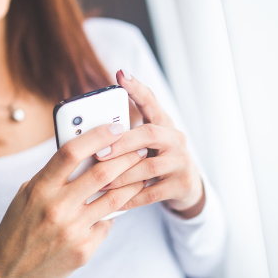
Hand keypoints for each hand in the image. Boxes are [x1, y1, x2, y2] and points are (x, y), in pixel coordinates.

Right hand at [0, 123, 146, 277]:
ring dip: (133, 182)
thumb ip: (53, 176)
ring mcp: (72, 230)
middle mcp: (56, 207)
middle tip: (140, 148)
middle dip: (127, 156)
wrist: (10, 272)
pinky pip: (107, 223)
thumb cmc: (19, 227)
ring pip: (114, 198)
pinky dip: (115, 212)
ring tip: (142, 173)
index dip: (97, 135)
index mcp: (39, 188)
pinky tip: (119, 204)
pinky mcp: (84, 249)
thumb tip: (86, 154)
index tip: (115, 127)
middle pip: (101, 172)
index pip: (71, 152)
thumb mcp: (27, 195)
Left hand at [98, 70, 205, 218]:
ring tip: (100, 183)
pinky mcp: (182, 184)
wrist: (187, 186)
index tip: (121, 75)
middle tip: (98, 153)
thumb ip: (126, 136)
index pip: (151, 101)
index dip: (137, 88)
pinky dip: (131, 198)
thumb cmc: (156, 159)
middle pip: (149, 134)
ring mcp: (181, 161)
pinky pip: (152, 193)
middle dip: (122, 143)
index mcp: (163, 123)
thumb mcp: (146, 143)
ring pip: (148, 167)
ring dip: (121, 176)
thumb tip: (90, 134)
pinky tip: (114, 202)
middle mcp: (175, 138)